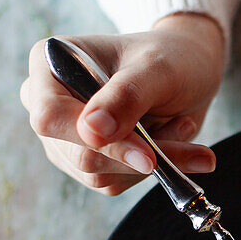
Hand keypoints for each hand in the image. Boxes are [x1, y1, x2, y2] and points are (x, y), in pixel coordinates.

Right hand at [20, 13, 224, 194]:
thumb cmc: (171, 57)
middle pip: (79, 154)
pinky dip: (154, 168)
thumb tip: (91, 132)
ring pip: (100, 175)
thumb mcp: (156, 69)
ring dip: (153, 160)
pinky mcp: (90, 163)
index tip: (147, 154)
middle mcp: (49, 104)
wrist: (191, 72)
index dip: (94, 141)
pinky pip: (117, 182)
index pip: (51, 117)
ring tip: (181, 124)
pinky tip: (171, 138)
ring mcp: (66, 139)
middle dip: (137, 152)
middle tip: (184, 128)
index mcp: (49, 64)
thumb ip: (125, 96)